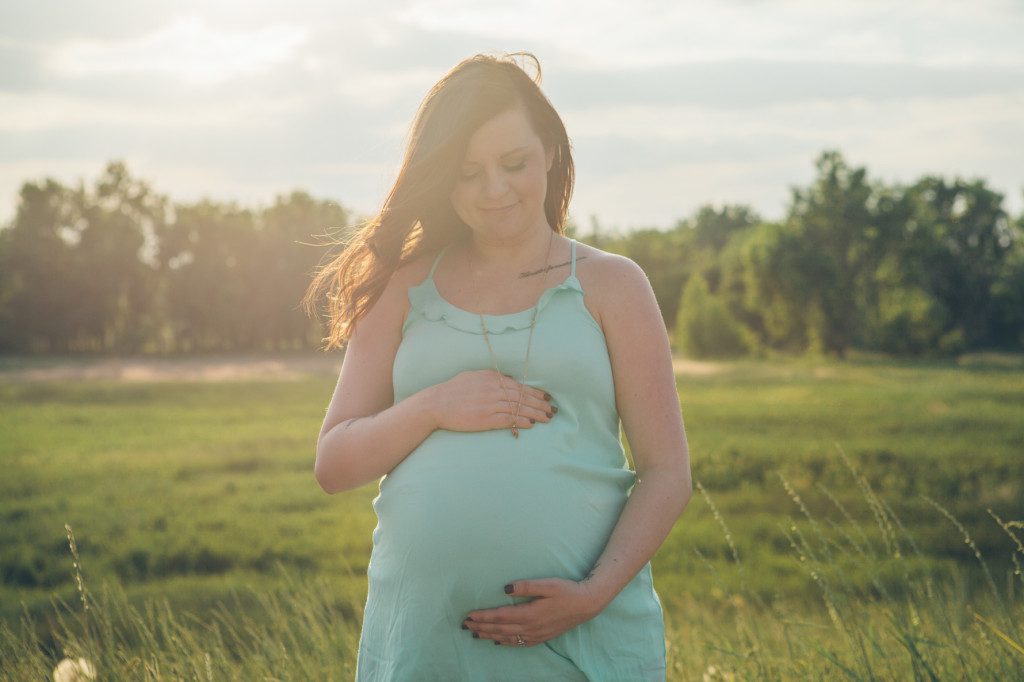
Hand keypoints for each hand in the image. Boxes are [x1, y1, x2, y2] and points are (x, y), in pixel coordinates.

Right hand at [429, 370, 555, 432]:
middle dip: (539, 404)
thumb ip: (490, 377)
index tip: (545, 398)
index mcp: (492, 377)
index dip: (534, 393)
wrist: (436, 404)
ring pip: (519, 408)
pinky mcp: (486, 418)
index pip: (519, 386)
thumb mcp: (473, 376)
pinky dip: (521, 421)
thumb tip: (506, 379)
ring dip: (535, 413)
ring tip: (547, 418)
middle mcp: (494, 389)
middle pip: (523, 397)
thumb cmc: (452, 390)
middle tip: (551, 409)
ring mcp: (490, 404)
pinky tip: (530, 424)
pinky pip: (508, 419)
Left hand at [461, 578, 602, 646]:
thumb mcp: (547, 584)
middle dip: (481, 627)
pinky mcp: (541, 637)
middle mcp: (530, 627)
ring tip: (475, 634)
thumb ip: (525, 586)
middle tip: (465, 625)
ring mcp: (536, 634)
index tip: (469, 615)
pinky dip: (505, 643)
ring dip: (490, 636)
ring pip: (507, 638)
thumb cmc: (567, 591)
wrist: (587, 604)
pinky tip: (498, 642)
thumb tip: (505, 588)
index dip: (483, 617)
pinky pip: (519, 643)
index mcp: (529, 613)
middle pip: (500, 629)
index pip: (500, 616)